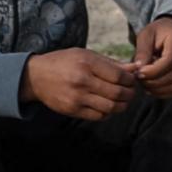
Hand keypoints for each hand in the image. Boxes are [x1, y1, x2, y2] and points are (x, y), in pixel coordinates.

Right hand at [22, 47, 137, 120]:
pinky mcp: (73, 110)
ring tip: (123, 100)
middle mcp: (82, 81)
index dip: (130, 80)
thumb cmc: (64, 62)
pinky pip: (98, 116)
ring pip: (110, 107)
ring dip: (122, 105)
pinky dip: (108, 113)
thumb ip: (111, 63)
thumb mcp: (86, 55)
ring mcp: (77, 98)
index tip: (132, 80)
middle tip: (131, 92)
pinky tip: (108, 106)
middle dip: (130, 94)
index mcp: (87, 63)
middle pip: (117, 93)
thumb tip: (135, 68)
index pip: (119, 76)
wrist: (36, 77)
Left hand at [131, 17, 171, 94]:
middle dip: (154, 81)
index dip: (154, 71)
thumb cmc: (158, 32)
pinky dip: (165, 93)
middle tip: (139, 80)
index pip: (170, 60)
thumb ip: (143, 51)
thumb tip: (139, 69)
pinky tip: (152, 89)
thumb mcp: (146, 35)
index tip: (139, 73)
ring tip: (144, 85)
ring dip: (159, 89)